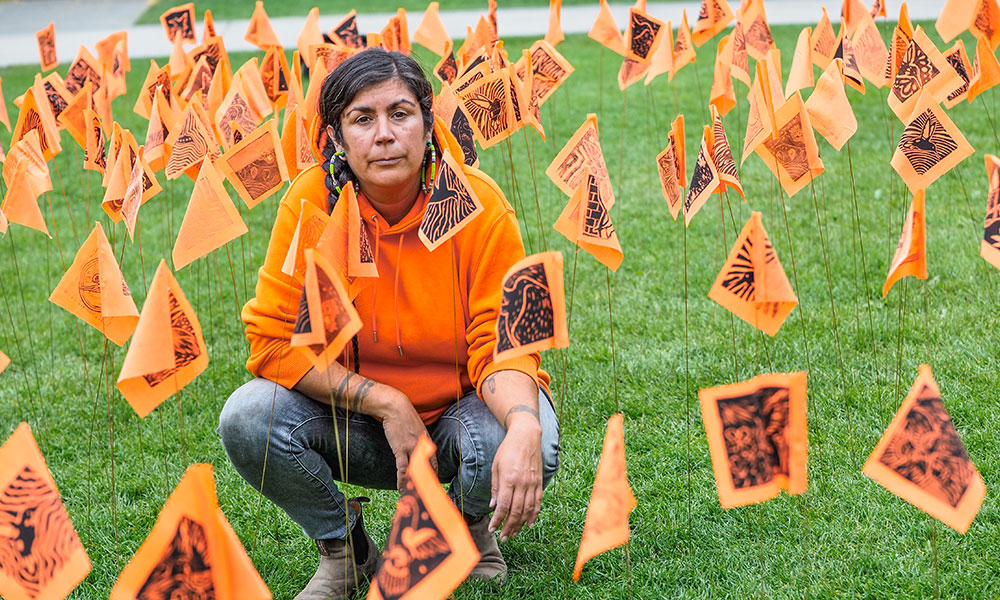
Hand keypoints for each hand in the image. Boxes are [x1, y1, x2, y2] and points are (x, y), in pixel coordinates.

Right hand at [379, 393, 433, 489]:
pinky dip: (402, 478)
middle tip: (425, 496)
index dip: (433, 476)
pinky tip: (400, 486)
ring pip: (416, 471)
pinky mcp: (400, 448)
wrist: (396, 407)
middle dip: (426, 484)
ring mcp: (412, 448)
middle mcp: (422, 446)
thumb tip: (418, 451)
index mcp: (427, 442)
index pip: (433, 463)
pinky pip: (402, 467)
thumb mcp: (416, 429)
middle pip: (428, 469)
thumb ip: (419, 441)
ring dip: (413, 485)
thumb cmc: (404, 417)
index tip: (432, 486)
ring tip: (411, 495)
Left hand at [488, 418, 542, 540]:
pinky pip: (538, 502)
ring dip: (520, 524)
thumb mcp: (496, 466)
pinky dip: (534, 515)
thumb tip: (493, 506)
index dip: (497, 520)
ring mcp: (532, 484)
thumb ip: (495, 488)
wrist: (526, 436)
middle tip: (503, 537)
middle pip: (516, 512)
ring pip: (528, 510)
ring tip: (514, 533)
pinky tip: (529, 524)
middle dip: (509, 527)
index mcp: (508, 479)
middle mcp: (522, 483)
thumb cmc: (507, 450)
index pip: (503, 506)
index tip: (492, 528)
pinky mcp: (539, 482)